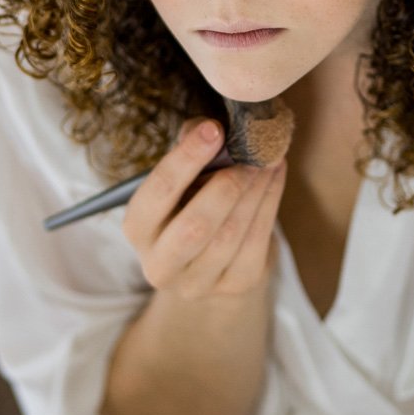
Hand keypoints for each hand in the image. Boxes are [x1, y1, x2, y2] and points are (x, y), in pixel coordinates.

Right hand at [121, 117, 285, 299]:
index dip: (186, 159)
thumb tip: (207, 128)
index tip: (214, 130)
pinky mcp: (234, 286)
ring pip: (231, 235)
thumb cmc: (190, 201)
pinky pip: (256, 243)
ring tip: (270, 158)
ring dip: (255, 191)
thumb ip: (188, 147)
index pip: (158, 192)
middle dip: (227, 186)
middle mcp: (159, 264)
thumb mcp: (181, 176)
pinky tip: (275, 174)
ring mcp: (196, 282)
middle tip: (251, 155)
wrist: (211, 256)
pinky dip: (270, 202)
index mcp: (137, 228)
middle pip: (195, 226)